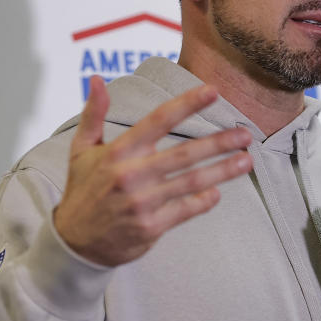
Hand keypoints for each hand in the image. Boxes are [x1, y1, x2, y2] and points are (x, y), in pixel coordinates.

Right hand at [53, 75, 252, 265]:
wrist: (74, 242)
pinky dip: (203, 201)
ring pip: (191, 182)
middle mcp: (131, 175)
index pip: (158, 120)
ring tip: (246, 160)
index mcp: (118, 152)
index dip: (187, 104)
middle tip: (245, 134)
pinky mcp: (150, 227)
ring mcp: (142, 202)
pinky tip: (217, 193)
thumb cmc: (82, 189)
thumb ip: (94, 113)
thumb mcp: (81, 149)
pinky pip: (185, 210)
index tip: (212, 91)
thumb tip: (97, 79)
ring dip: (222, 171)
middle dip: (218, 142)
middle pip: (183, 154)